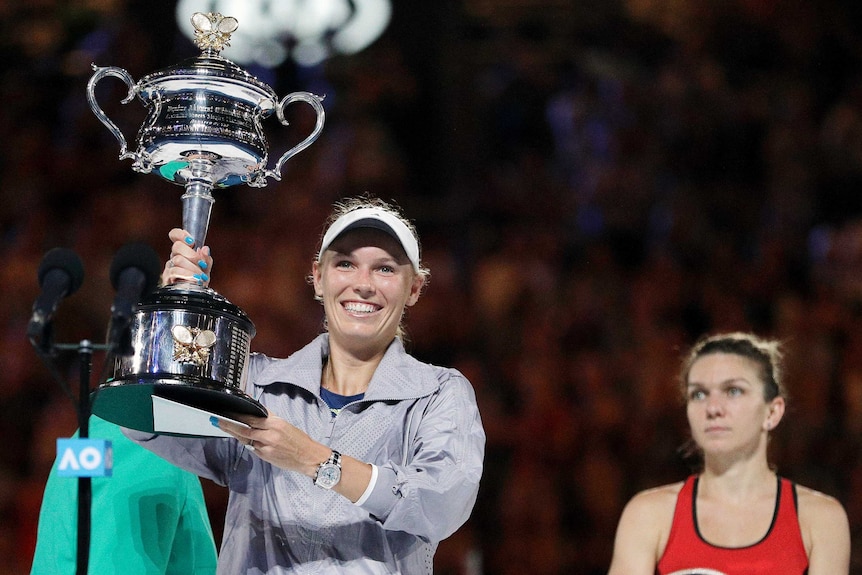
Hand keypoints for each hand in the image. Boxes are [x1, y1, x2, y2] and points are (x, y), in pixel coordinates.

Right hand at [162, 228, 212, 286]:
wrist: (194, 295)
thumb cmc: (198, 280)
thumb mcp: (206, 269)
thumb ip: (206, 258)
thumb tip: (205, 249)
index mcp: (183, 251)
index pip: (174, 235)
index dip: (181, 234)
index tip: (191, 241)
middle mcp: (174, 257)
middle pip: (177, 246)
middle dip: (192, 254)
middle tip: (201, 263)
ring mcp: (169, 267)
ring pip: (178, 260)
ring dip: (192, 268)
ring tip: (201, 276)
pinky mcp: (167, 278)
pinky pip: (175, 272)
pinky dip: (187, 274)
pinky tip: (195, 279)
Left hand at [214, 411, 329, 477]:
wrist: (308, 457)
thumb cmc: (298, 440)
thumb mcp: (285, 425)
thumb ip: (269, 419)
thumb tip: (254, 412)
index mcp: (275, 423)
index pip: (252, 416)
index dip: (238, 414)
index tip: (227, 411)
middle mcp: (270, 434)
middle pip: (244, 428)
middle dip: (229, 425)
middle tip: (216, 420)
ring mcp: (266, 446)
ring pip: (246, 438)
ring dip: (235, 433)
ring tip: (224, 427)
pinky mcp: (265, 456)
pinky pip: (253, 448)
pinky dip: (248, 443)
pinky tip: (243, 439)